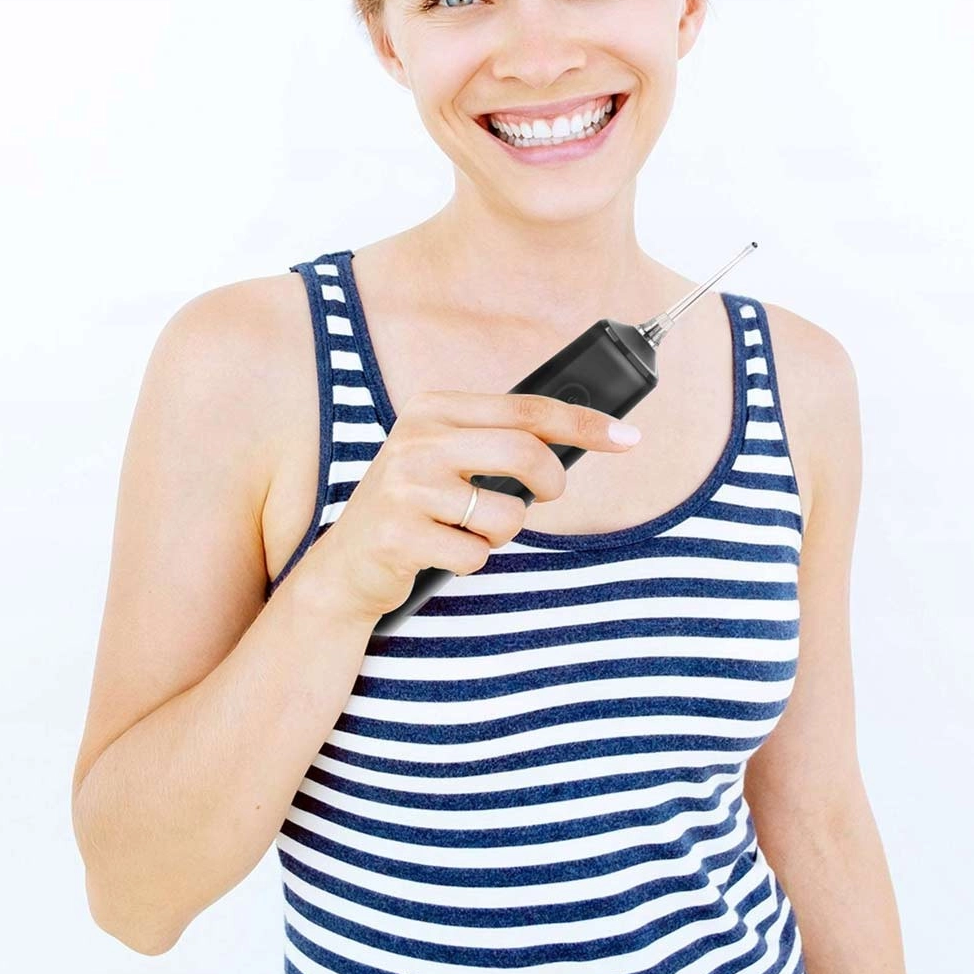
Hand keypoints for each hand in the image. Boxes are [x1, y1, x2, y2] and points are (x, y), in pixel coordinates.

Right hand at [308, 390, 639, 623]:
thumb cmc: (414, 507)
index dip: (583, 425)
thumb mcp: (447, 457)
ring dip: (500, 533)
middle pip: (526, 454)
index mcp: (433, 408)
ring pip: (506, 514)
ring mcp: (405, 486)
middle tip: (545, 497)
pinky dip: (471, 561)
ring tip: (466, 530)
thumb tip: (576, 434)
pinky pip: (476, 554)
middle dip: (550, 484)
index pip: (527, 409)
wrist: (346, 565)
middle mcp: (416, 439)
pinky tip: (439, 553)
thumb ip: (498, 439)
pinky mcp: (399, 534)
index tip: (627, 437)